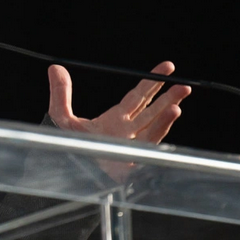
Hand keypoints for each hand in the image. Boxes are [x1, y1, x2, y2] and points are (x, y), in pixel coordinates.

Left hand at [47, 62, 191, 180]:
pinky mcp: (131, 164)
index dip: (153, 81)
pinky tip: (170, 118)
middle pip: (152, 111)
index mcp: (115, 120)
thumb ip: (61, 93)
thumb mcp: (61, 117)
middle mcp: (127, 132)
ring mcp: (131, 148)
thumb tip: (54, 67)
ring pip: (154, 128)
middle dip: (169, 97)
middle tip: (184, 85)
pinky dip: (159, 130)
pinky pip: (148, 146)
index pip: (139, 97)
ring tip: (178, 102)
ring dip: (167, 116)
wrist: (64, 172)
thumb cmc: (65, 148)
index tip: (168, 67)